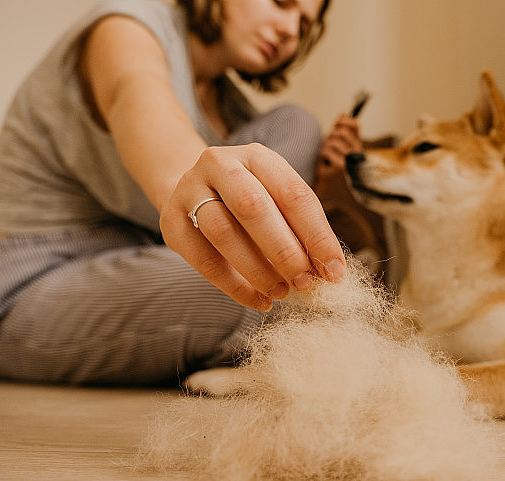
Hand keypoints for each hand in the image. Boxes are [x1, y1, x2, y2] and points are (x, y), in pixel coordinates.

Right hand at [160, 143, 346, 310]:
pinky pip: (201, 259)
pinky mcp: (170, 220)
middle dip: (284, 251)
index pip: (293, 194)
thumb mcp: (276, 201)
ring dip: (257, 270)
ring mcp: (189, 190)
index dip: (317, 235)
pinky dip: (233, 285)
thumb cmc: (248, 200)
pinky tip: (257, 300)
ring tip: (281, 292)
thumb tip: (329, 271)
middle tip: (305, 283)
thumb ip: (300, 230)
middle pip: (253, 207)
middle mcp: (220, 164)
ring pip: (223, 232)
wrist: (191, 187)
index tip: (334, 270)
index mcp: (257, 156)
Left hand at [315, 113, 362, 198]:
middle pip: (341, 132)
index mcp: (357, 143)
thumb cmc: (330, 162)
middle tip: (328, 146)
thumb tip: (343, 113)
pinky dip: (322, 157)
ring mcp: (350, 159)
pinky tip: (325, 164)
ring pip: (332, 142)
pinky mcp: (341, 166)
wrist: (327, 183)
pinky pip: (326, 151)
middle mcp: (357, 151)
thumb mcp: (335, 142)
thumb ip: (339, 128)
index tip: (335, 127)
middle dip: (330, 137)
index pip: (354, 124)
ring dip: (325, 148)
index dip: (342, 122)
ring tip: (327, 157)